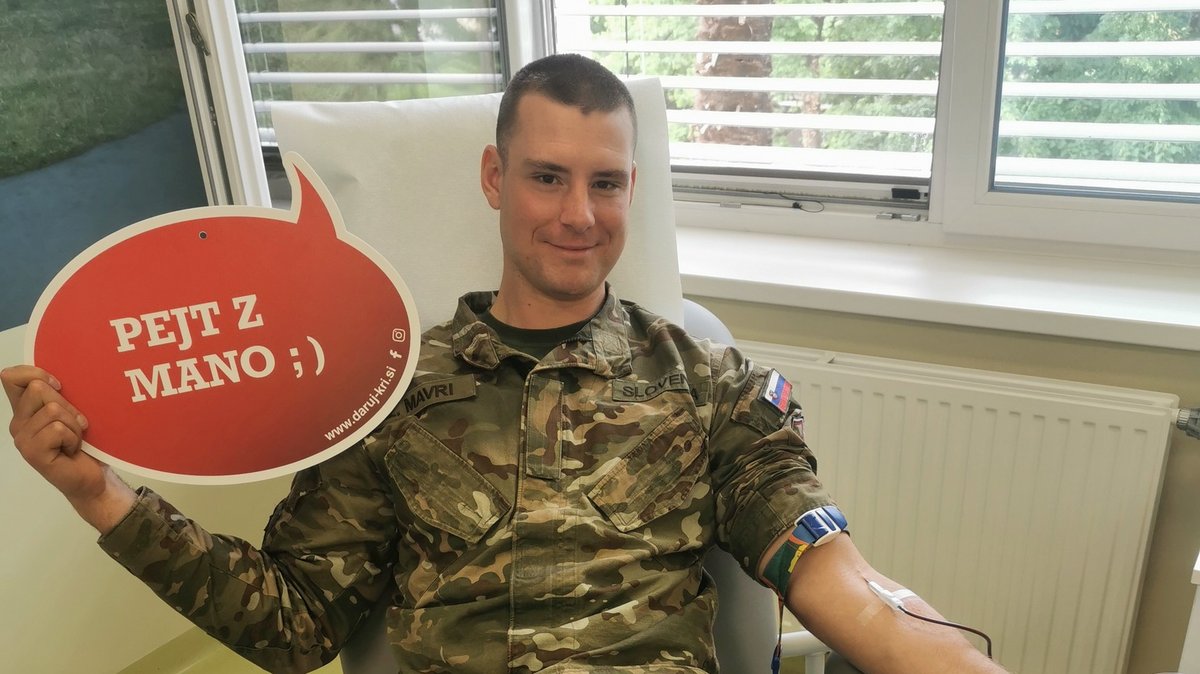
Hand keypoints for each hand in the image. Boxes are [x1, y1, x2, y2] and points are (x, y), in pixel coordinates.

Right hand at [2, 365, 134, 531]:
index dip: (34, 373)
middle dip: (68, 404)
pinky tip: (72, 449)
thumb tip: (57, 377)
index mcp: (26, 409)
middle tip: (75, 425)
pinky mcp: (32, 452)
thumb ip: (60, 394)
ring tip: (74, 438)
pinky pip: (58, 429)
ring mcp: (22, 438)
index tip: (59, 385)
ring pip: (52, 409)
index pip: (11, 377)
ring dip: (74, 424)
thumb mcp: (74, 411)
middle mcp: (18, 422)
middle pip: (38, 389)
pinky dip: (74, 437)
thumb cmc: (86, 443)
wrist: (92, 477)